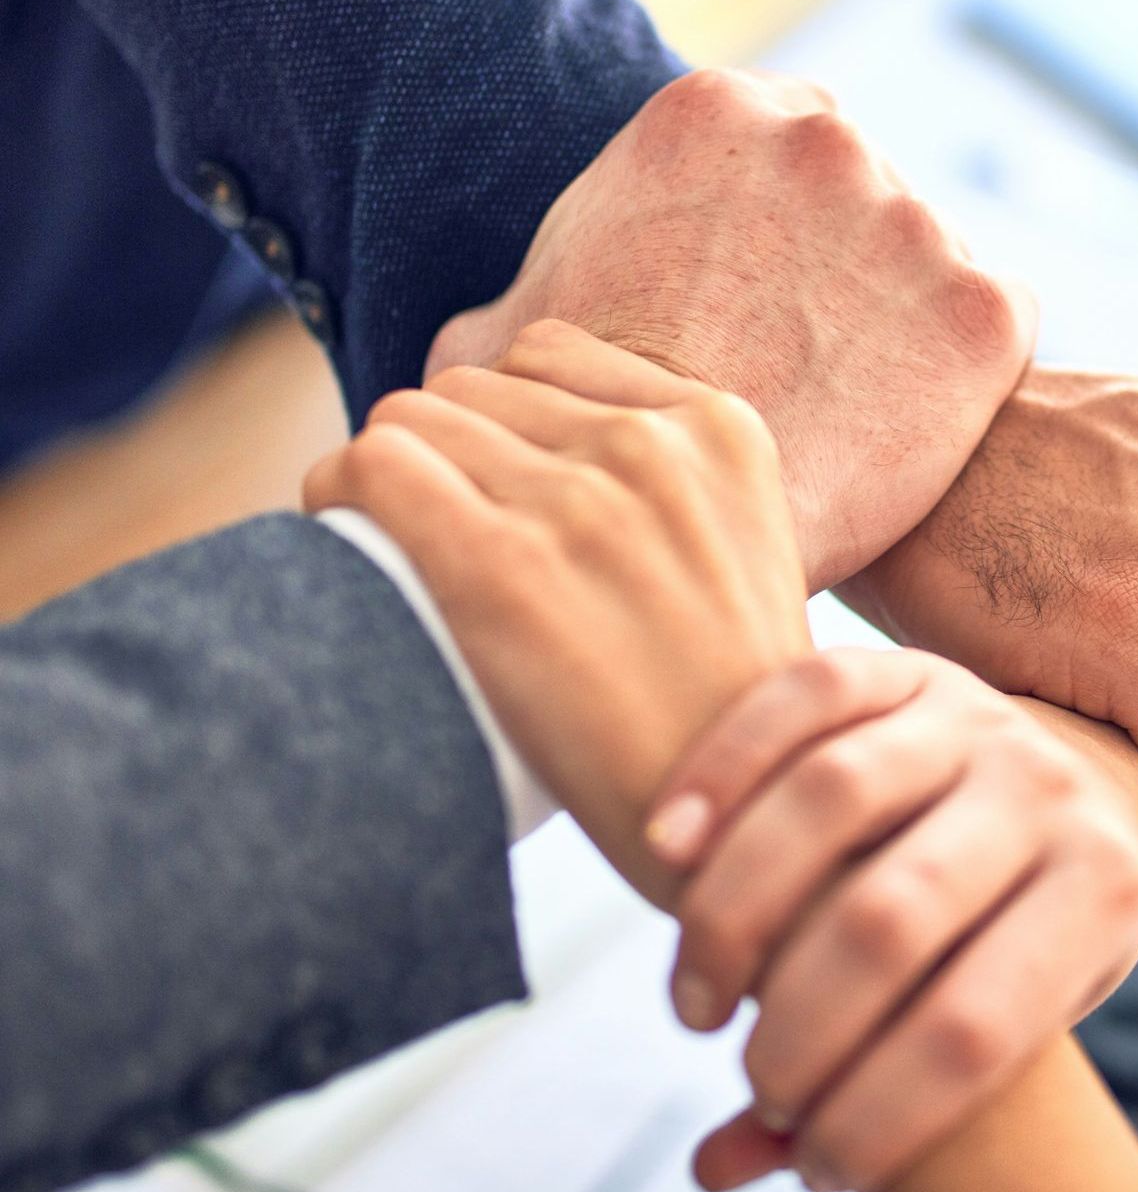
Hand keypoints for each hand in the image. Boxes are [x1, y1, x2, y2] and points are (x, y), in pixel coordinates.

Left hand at [303, 320, 809, 899]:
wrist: (740, 834)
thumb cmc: (725, 725)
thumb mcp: (745, 561)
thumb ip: (667, 493)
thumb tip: (539, 463)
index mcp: (723, 433)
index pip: (552, 356)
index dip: (507, 426)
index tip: (499, 497)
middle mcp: (653, 448)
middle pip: (473, 389)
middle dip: (446, 459)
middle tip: (443, 547)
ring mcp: (578, 502)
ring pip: (410, 420)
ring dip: (389, 483)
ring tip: (401, 560)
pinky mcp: (499, 566)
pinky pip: (369, 468)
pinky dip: (338, 501)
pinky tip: (351, 554)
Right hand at [425, 69, 1037, 589]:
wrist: (673, 529)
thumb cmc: (575, 439)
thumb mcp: (503, 345)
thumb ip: (520, 302)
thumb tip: (485, 340)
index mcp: (708, 111)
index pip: (772, 144)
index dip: (767, 230)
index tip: (753, 299)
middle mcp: (824, 138)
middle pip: (858, 190)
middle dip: (840, 263)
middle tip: (801, 360)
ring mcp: (915, 219)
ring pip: (928, 261)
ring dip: (903, 319)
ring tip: (847, 409)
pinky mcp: (985, 309)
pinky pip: (996, 330)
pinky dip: (967, 377)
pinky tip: (908, 431)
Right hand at [647, 647, 1137, 1191]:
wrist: (1094, 789)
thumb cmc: (1029, 941)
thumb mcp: (1008, 1022)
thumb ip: (876, 1098)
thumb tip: (716, 1170)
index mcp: (1104, 894)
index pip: (976, 1029)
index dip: (882, 1117)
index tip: (820, 1169)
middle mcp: (1050, 792)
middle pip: (890, 918)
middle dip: (800, 1029)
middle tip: (754, 1079)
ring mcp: (978, 716)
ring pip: (831, 800)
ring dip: (735, 915)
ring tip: (697, 1005)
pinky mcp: (908, 666)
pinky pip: (801, 700)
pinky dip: (720, 772)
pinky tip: (662, 853)